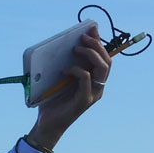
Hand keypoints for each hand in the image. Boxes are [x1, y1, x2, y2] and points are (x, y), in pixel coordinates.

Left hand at [25, 24, 111, 152]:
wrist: (46, 124)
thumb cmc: (53, 101)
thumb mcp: (61, 78)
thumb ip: (67, 63)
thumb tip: (66, 44)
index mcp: (95, 81)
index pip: (104, 58)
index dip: (100, 42)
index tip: (92, 28)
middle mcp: (98, 87)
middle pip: (107, 61)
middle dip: (97, 45)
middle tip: (83, 36)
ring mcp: (93, 94)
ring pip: (102, 69)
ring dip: (91, 54)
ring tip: (78, 47)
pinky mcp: (84, 101)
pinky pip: (87, 80)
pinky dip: (78, 70)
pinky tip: (67, 69)